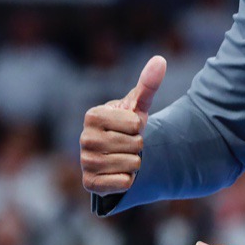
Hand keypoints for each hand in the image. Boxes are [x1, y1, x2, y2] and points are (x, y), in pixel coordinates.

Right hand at [79, 56, 166, 195]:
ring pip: (132, 165)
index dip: (139, 127)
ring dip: (135, 163)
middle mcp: (84, 138)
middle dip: (138, 146)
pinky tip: (118, 173)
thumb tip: (160, 60)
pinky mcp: (90, 184)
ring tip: (123, 157)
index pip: (135, 124)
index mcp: (92, 115)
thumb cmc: (127, 126)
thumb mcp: (138, 106)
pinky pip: (124, 182)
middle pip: (135, 145)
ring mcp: (85, 162)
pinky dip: (128, 179)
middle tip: (126, 144)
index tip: (128, 127)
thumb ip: (148, 84)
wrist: (116, 155)